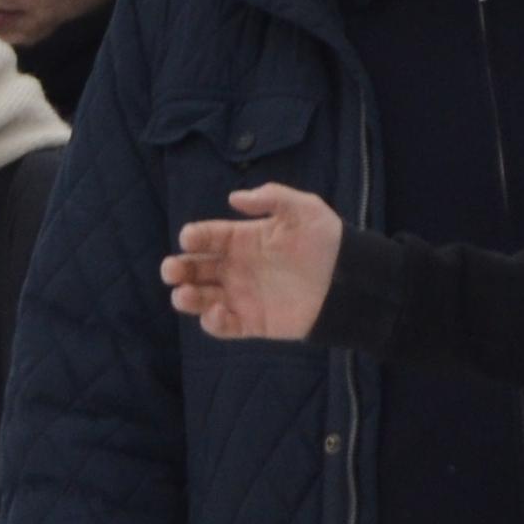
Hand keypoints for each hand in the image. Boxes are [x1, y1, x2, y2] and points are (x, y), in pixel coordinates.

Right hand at [162, 184, 341, 341]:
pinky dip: (212, 322)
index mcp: (241, 239)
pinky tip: (216, 312)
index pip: (207, 237)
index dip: (194, 237)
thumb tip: (234, 198)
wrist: (350, 281)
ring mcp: (240, 296)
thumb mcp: (305, 209)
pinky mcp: (251, 322)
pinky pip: (223, 326)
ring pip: (200, 298)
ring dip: (186, 298)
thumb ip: (272, 197)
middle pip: (194, 269)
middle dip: (177, 268)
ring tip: (184, 295)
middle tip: (172, 270)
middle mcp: (234, 268)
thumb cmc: (327, 241)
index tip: (189, 238)